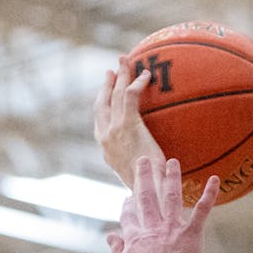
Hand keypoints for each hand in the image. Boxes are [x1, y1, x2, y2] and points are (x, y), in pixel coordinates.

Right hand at [94, 61, 165, 187]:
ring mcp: (114, 130)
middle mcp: (105, 137)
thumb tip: (153, 159)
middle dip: (106, 84)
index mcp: (105, 148)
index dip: (102, 103)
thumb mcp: (139, 173)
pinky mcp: (127, 125)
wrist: (147, 191)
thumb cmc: (148, 187)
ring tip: (125, 60)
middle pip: (101, 103)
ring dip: (119, 75)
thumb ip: (140, 161)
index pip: (99, 120)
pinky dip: (136, 83)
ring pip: (113, 95)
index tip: (108, 92)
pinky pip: (129, 97)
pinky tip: (146, 76)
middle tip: (112, 70)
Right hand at [107, 157, 217, 252]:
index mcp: (135, 237)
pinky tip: (214, 180)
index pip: (129, 217)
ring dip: (172, 178)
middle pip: (147, 197)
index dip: (128, 207)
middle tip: (144, 161)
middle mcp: (152, 227)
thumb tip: (110, 237)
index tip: (127, 198)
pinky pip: (201, 210)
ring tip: (172, 162)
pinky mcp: (191, 233)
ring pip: (171, 197)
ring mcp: (171, 228)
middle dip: (144, 177)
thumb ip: (117, 250)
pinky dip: (209, 194)